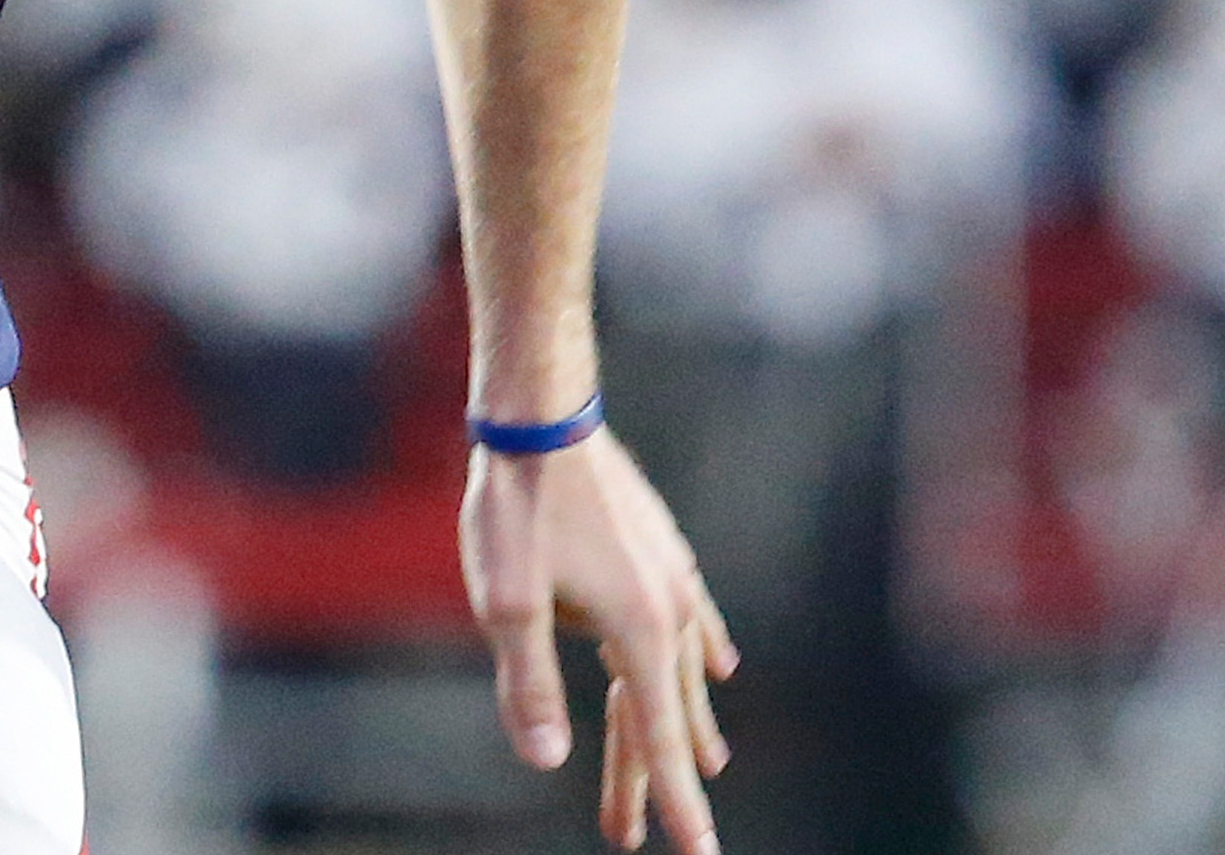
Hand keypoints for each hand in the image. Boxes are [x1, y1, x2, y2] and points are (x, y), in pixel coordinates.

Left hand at [461, 427, 736, 853]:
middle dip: (658, 777)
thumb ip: (528, 684)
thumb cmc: (515, 506)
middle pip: (664, 713)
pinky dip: (702, 653)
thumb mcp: (504, 602)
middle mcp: (670, 609)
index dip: (676, 802)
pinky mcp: (659, 550)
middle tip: (639, 837)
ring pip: (683, 669)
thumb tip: (548, 759)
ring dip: (685, 722)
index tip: (696, 853)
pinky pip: (692, 618)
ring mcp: (670, 576)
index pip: (657, 736)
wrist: (541, 413)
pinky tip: (721, 665)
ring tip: (707, 768)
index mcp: (637, 630)